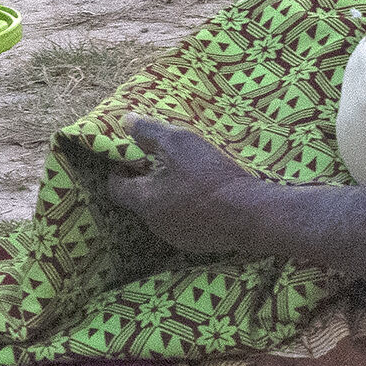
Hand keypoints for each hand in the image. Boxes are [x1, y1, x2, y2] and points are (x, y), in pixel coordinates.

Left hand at [104, 115, 264, 256]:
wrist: (250, 214)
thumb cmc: (210, 176)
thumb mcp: (179, 143)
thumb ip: (150, 132)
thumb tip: (126, 121)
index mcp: (145, 201)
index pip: (115, 188)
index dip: (119, 170)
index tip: (131, 158)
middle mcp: (155, 224)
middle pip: (141, 200)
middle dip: (148, 180)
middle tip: (164, 162)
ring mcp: (177, 237)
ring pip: (163, 212)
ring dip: (170, 195)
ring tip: (188, 177)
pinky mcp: (197, 244)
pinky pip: (185, 223)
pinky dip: (188, 209)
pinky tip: (207, 195)